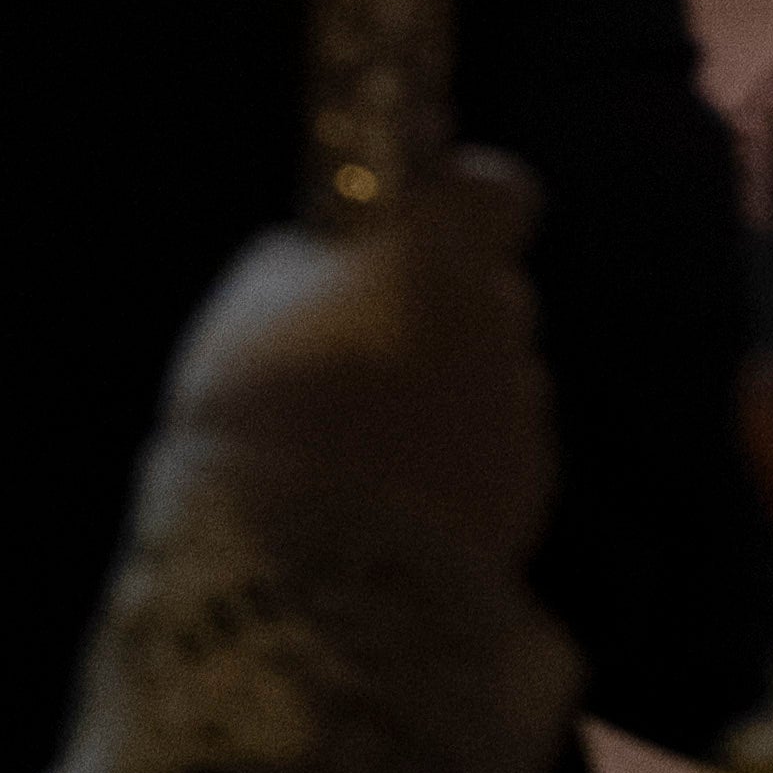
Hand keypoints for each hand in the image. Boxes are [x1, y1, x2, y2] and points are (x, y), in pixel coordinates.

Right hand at [136, 158, 553, 584]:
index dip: (455, 195)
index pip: (489, 187)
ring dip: (449, 386)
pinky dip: (456, 460)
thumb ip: (304, 266)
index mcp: (430, 251)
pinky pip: (495, 448)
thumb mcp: (246, 314)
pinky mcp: (525, 486)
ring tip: (368, 439)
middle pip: (492, 283)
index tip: (420, 205)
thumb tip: (323, 260)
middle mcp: (491, 315)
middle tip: (380, 332)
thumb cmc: (261, 428)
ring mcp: (515, 402)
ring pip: (494, 370)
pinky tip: (393, 497)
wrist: (309, 586)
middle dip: (447, 300)